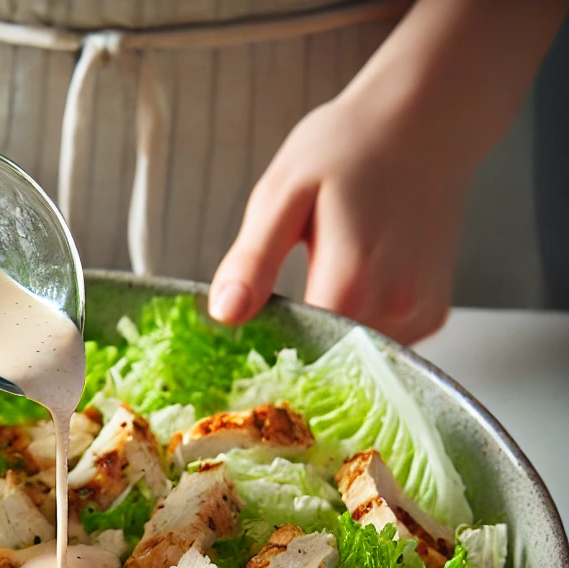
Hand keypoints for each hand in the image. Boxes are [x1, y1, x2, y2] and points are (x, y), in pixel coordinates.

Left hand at [208, 89, 473, 343]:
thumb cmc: (349, 147)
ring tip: (323, 276)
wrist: (426, 119)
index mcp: (350, 284)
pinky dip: (359, 326)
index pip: (297, 356)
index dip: (268, 354)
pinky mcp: (431, 314)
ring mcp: (418, 314)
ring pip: (353, 355)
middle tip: (278, 303)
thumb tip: (225, 313)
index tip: (250, 338)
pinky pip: (381, 343)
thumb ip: (253, 260)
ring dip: (328, 334)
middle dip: (296, 343)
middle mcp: (393, 307)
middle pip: (325, 359)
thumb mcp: (282, 195)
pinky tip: (354, 283)